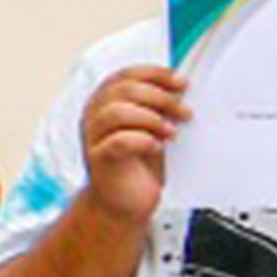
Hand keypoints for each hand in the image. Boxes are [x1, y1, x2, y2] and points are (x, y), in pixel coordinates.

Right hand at [69, 63, 187, 230]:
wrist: (125, 201)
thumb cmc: (138, 163)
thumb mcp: (152, 128)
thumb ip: (160, 108)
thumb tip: (180, 88)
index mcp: (105, 103)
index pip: (125, 75)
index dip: (154, 74)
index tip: (181, 82)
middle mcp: (94, 117)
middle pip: (122, 90)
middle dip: (160, 97)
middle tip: (183, 112)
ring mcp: (93, 138)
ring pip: (115, 112)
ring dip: (151, 118)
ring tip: (171, 132)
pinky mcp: (100, 160)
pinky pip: (118, 141)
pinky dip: (143, 141)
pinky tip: (157, 147)